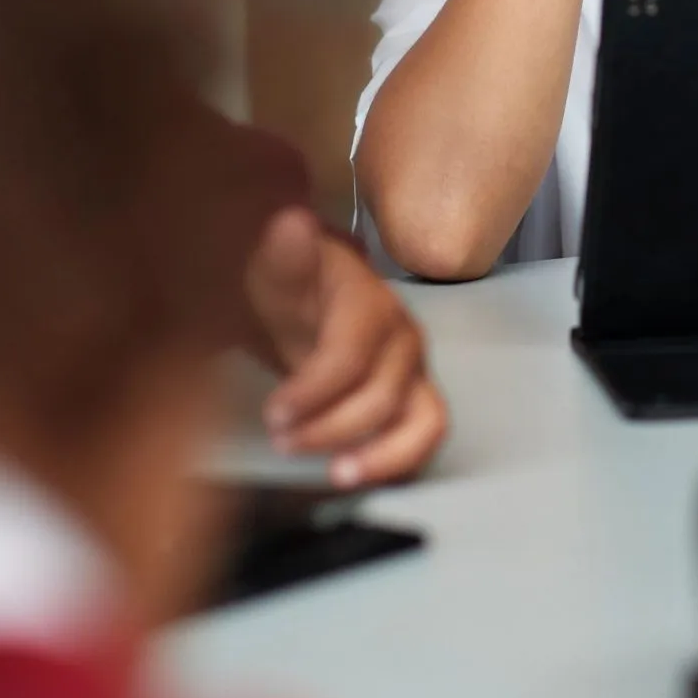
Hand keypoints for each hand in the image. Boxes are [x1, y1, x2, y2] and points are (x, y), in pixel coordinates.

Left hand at [247, 209, 448, 487]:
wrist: (307, 293)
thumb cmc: (286, 283)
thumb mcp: (272, 264)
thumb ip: (283, 253)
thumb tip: (290, 223)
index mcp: (369, 302)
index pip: (351, 355)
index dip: (313, 391)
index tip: (273, 414)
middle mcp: (403, 338)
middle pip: (381, 396)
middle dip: (329, 427)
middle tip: (283, 440)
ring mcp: (414, 371)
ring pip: (421, 421)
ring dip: (380, 454)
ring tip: (336, 474)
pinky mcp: (414, 399)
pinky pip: (425, 437)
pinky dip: (398, 462)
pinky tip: (356, 473)